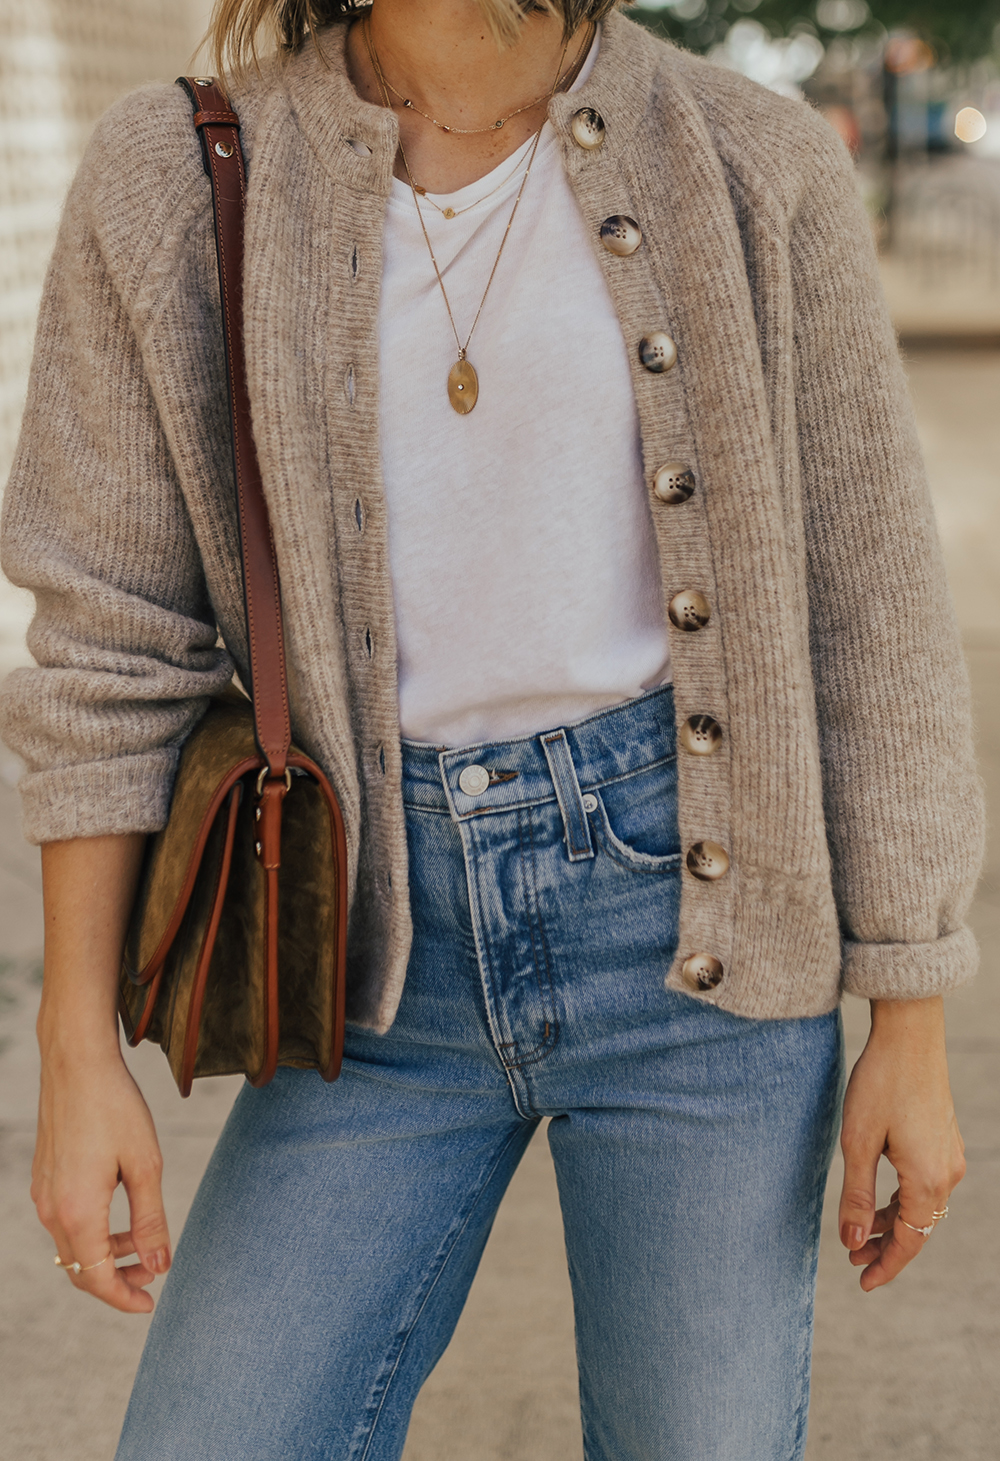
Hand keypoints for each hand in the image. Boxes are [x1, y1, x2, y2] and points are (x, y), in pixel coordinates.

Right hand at [32, 1042, 170, 1312]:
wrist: (78, 1064)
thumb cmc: (115, 1109)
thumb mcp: (146, 1166)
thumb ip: (151, 1221)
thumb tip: (159, 1265)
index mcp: (77, 1212)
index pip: (96, 1278)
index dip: (123, 1297)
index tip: (150, 1304)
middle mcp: (52, 1210)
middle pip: (80, 1269)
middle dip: (117, 1279)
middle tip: (154, 1274)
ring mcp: (44, 1195)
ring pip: (73, 1246)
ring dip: (107, 1254)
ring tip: (144, 1244)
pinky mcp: (45, 1179)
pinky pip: (66, 1222)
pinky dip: (93, 1232)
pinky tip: (121, 1214)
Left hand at [839, 996, 964, 1290]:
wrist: (909, 1037)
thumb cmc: (879, 1085)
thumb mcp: (857, 1144)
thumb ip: (857, 1197)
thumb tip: (854, 1243)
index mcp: (928, 1180)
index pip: (910, 1241)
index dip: (886, 1266)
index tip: (862, 1283)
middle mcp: (947, 1173)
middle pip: (919, 1227)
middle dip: (886, 1246)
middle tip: (852, 1259)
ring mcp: (950, 1156)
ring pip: (922, 1206)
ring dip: (893, 1221)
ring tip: (860, 1232)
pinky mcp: (944, 1140)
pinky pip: (926, 1185)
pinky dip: (902, 1199)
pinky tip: (878, 1197)